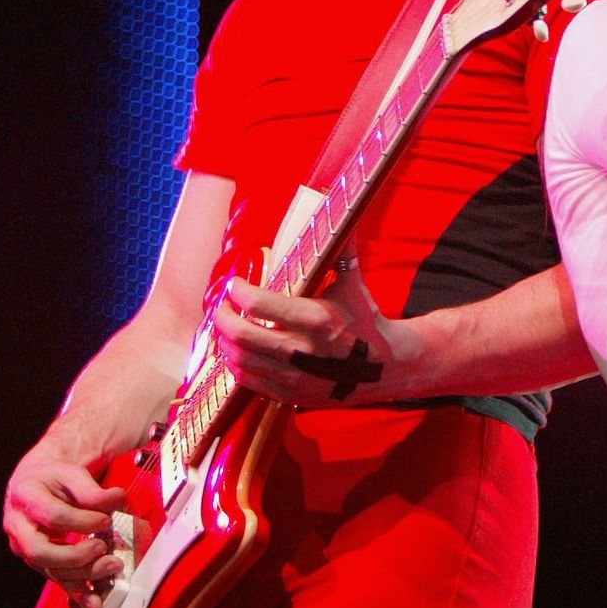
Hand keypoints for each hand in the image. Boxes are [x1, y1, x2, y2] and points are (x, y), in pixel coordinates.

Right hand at [3, 453, 127, 607]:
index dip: (81, 520)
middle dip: (74, 555)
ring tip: (110, 566)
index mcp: (25, 496)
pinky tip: (93, 599)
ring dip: (83, 573)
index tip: (105, 518)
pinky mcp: (39, 561)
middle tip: (101, 547)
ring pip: (49, 569)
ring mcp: (26, 546)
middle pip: (40, 551)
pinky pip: (56, 579)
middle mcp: (19, 525)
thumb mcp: (71, 473)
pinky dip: (77, 592)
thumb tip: (116, 499)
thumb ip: (92, 489)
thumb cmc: (53, 478)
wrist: (38, 482)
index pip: (52, 515)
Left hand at [208, 258, 420, 406]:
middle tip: (221, 305)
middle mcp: (302, 350)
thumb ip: (342, 249)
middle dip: (222, 317)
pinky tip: (237, 350)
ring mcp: (295, 377)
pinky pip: (249, 381)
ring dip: (225, 341)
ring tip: (225, 326)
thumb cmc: (365, 319)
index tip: (235, 283)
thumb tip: (339, 212)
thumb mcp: (354, 284)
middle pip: (241, 334)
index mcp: (316, 318)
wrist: (384, 368)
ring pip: (240, 359)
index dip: (238, 291)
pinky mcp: (291, 395)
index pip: (259, 303)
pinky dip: (235, 364)